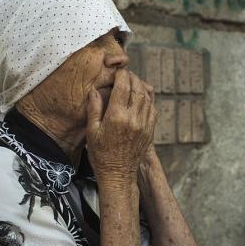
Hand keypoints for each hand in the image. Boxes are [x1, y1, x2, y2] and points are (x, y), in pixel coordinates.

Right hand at [86, 69, 156, 184]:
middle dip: (132, 78)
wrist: (118, 174)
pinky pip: (153, 109)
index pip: (123, 87)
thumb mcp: (92, 131)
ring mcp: (144, 125)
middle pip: (137, 88)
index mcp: (117, 117)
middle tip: (125, 74)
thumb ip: (94, 108)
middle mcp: (134, 119)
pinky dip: (148, 99)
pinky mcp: (150, 131)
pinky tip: (141, 97)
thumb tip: (95, 91)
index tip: (118, 71)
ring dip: (141, 86)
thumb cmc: (101, 155)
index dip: (122, 75)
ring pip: (147, 97)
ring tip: (133, 82)